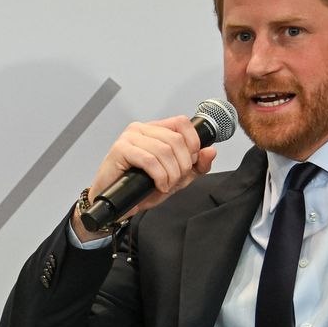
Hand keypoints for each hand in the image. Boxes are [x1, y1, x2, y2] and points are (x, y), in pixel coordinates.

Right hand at [72, 117, 218, 239]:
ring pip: (164, 150)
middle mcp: (142, 129)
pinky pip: (149, 160)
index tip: (190, 162)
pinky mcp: (120, 149)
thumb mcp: (177, 178)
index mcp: (155, 129)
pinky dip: (159, 176)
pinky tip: (158, 185)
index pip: (182, 123)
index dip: (193, 143)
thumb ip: (196, 166)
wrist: (116, 203)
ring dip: (171, 173)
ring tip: (166, 184)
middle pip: (176, 140)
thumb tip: (211, 151)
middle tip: (176, 180)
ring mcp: (130, 137)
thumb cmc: (140, 187)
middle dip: (182, 165)